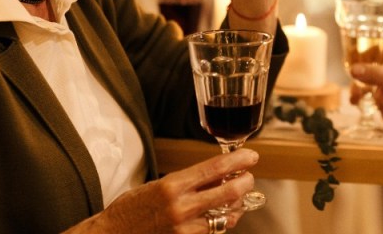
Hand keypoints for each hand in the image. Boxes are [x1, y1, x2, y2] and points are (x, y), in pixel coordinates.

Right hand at [65, 149, 257, 232]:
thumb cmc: (131, 209)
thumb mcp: (157, 185)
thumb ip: (187, 181)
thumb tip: (218, 172)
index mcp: (173, 185)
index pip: (215, 168)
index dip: (239, 160)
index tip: (251, 156)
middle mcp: (181, 207)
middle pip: (229, 192)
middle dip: (245, 183)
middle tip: (249, 178)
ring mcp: (185, 229)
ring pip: (226, 215)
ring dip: (237, 205)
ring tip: (237, 198)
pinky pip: (214, 230)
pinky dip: (223, 221)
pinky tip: (223, 215)